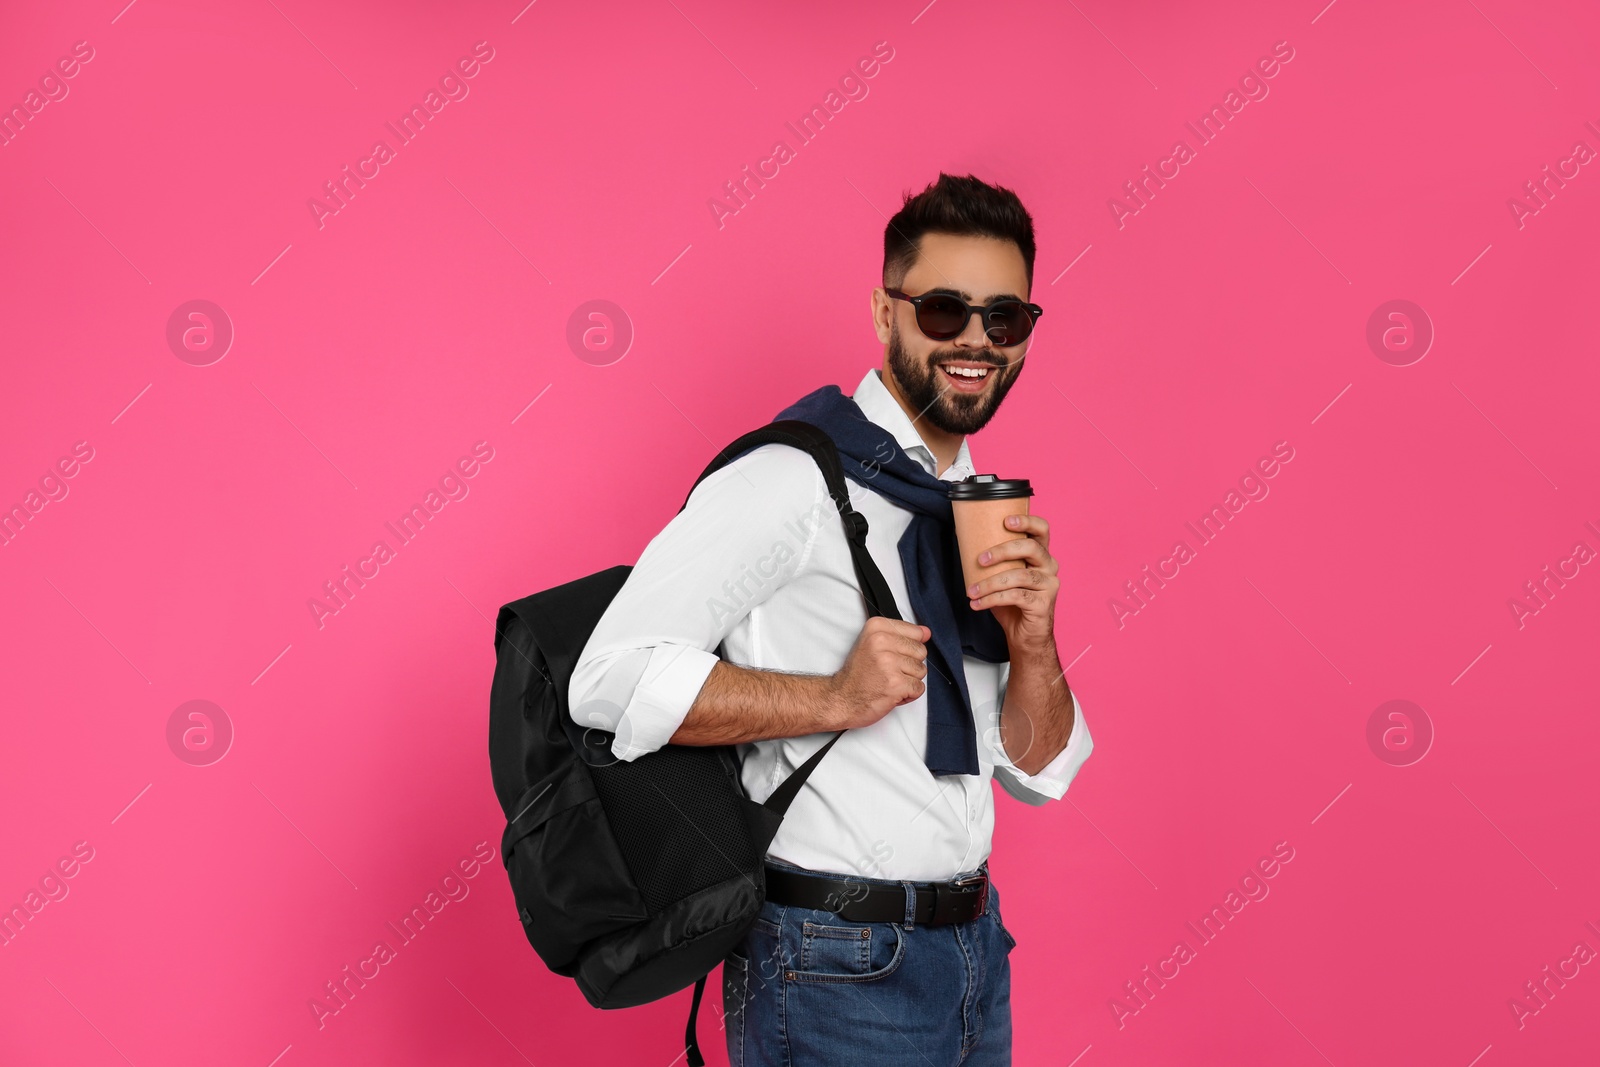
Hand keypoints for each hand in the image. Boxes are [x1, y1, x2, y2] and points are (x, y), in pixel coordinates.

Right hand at [826, 617, 930, 728]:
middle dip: (909, 666)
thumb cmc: (858, 674)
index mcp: (876, 627)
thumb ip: (902, 636)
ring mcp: (889, 662)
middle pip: (921, 652)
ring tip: (888, 682)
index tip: (889, 656)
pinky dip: (908, 695)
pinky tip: (891, 692)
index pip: (917, 633)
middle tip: (887, 671)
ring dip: (908, 681)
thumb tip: (926, 632)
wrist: (841, 698)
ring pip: (921, 670)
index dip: (907, 649)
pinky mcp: (896, 683)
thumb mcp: (873, 644)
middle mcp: (882, 641)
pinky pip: (919, 688)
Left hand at [966, 512, 1058, 653]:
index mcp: (1041, 554)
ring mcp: (1049, 585)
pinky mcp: (1043, 604)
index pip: (1042, 530)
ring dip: (990, 583)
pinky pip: (1015, 596)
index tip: (1006, 521)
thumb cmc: (1012, 602)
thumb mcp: (1003, 575)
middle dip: (1002, 551)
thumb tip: (964, 539)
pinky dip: (992, 599)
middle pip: (1030, 548)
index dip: (1027, 522)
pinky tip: (978, 604)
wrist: (1025, 635)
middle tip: (980, 560)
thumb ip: (995, 560)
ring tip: (971, 591)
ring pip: (1018, 576)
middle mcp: (1050, 566)